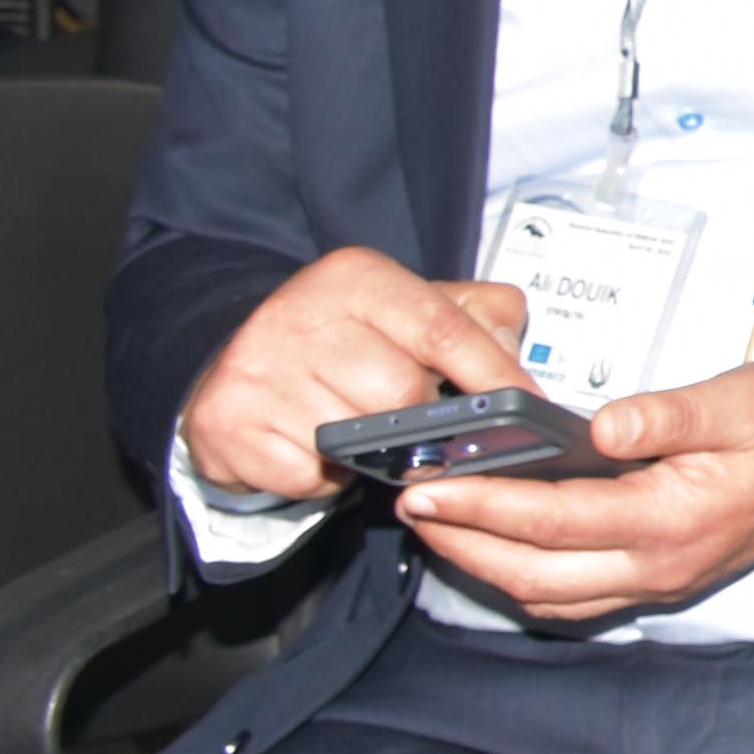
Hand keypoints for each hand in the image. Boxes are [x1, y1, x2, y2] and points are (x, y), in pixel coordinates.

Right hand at [179, 249, 534, 503]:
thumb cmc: (343, 337)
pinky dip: (323, 475)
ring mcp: (257, 371)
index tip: (527, 405)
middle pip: (401, 392)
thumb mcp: (409, 305)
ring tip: (359, 427)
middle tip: (414, 418)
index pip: (443, 327)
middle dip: (420, 416)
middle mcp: (299, 316)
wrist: (230, 360)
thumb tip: (512, 358)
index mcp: (356, 278)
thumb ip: (476, 318)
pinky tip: (314, 447)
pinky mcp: (227, 423)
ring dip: (371, 449)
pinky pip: (308, 474)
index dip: (493, 372)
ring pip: (356, 439)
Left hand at [400, 355, 753, 622]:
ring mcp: (661, 582)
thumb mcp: (737, 400)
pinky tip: (502, 548)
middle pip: (534, 575)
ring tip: (444, 527)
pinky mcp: (663, 581)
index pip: (553, 520)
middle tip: (415, 507)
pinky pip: (576, 599)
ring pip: (548, 597)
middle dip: (464, 544)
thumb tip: (601, 424)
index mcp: (675, 519)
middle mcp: (662, 565)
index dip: (482, 504)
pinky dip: (526, 579)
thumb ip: (667, 414)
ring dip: (486, 568)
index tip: (430, 486)